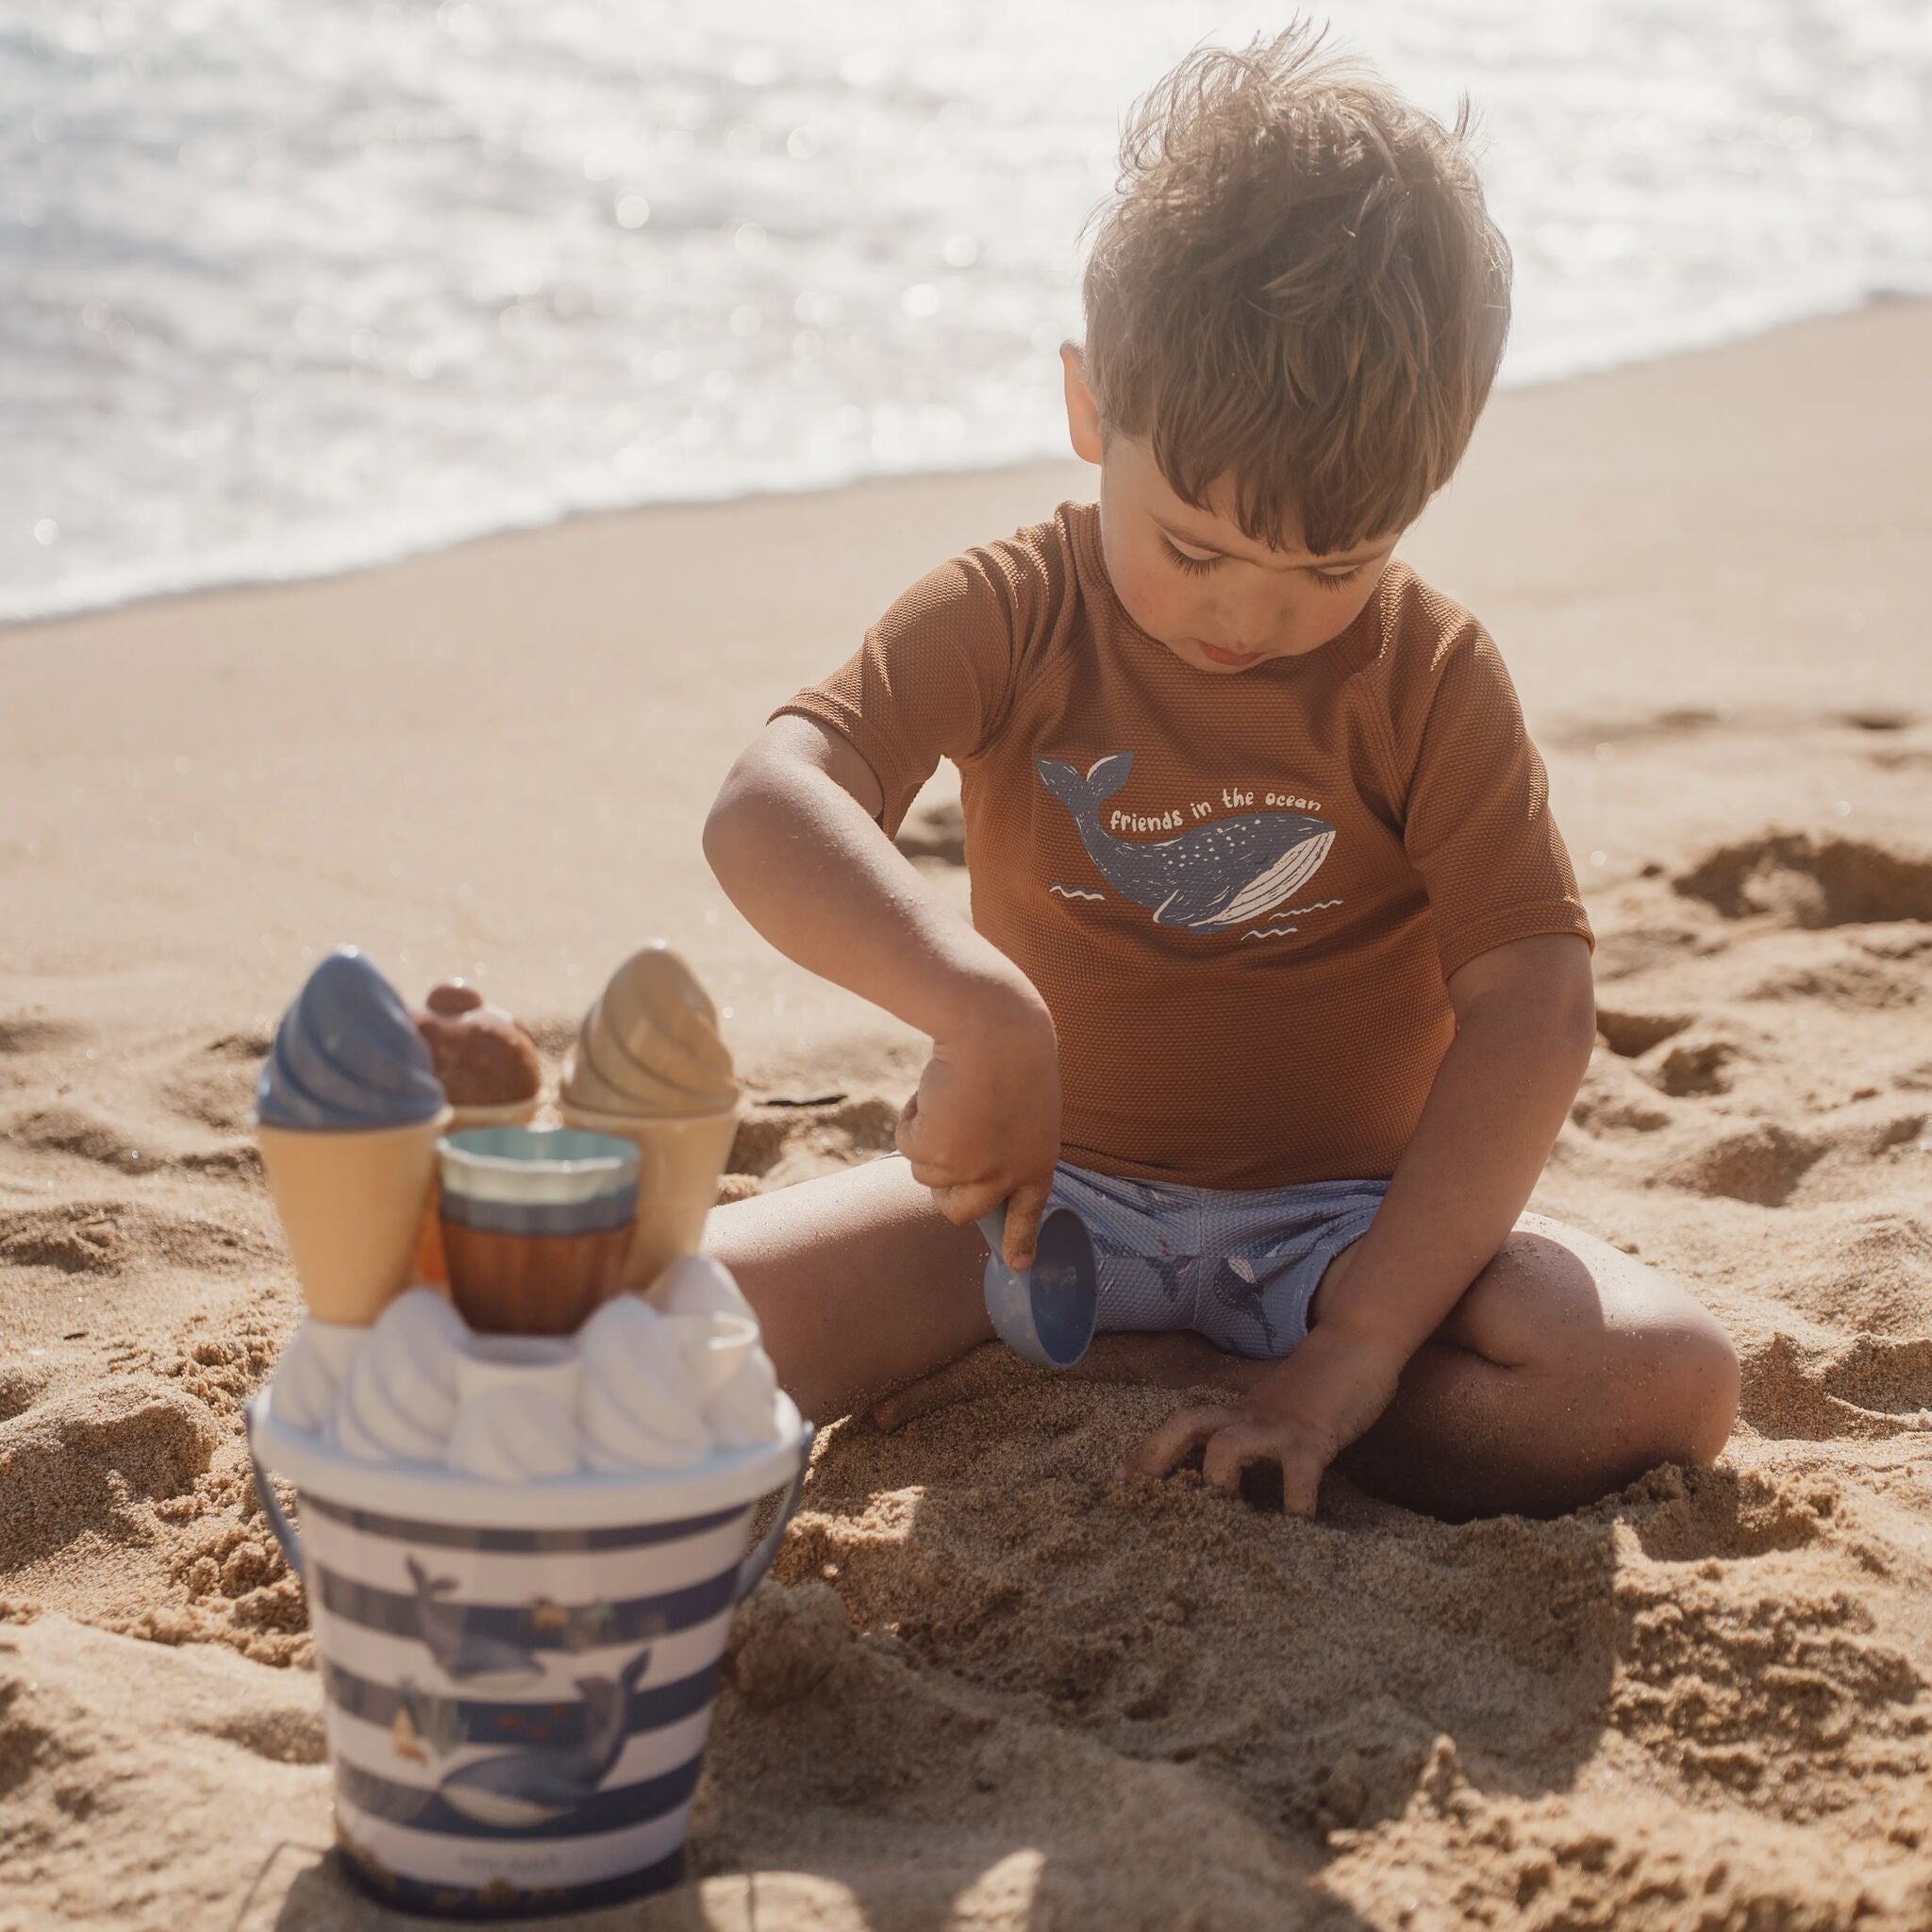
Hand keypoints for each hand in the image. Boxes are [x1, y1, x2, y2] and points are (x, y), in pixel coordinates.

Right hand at [896, 985, 1059, 1268]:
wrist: (994, 1032)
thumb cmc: (1010, 1055)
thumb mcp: (1023, 1111)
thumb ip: (1004, 1146)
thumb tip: (962, 1177)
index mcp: (1037, 1164)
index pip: (1026, 1214)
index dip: (1019, 1240)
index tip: (1019, 1265)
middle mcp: (1005, 1178)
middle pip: (957, 1211)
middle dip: (942, 1189)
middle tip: (942, 1147)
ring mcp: (969, 1171)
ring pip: (926, 1174)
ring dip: (926, 1137)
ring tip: (948, 1096)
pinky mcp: (935, 1154)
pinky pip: (907, 1146)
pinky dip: (911, 1118)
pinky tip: (934, 1090)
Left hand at [1117, 1322, 1408, 1517]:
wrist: (1356, 1345)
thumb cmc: (1317, 1388)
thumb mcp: (1273, 1412)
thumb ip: (1252, 1438)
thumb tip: (1234, 1481)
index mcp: (1235, 1412)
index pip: (1180, 1423)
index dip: (1148, 1450)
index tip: (1120, 1481)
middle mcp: (1246, 1416)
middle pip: (1187, 1424)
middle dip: (1160, 1458)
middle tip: (1149, 1500)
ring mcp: (1277, 1425)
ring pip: (1227, 1447)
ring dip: (1217, 1483)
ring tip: (1223, 1522)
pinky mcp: (1314, 1438)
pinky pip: (1298, 1477)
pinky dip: (1295, 1508)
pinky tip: (1298, 1533)